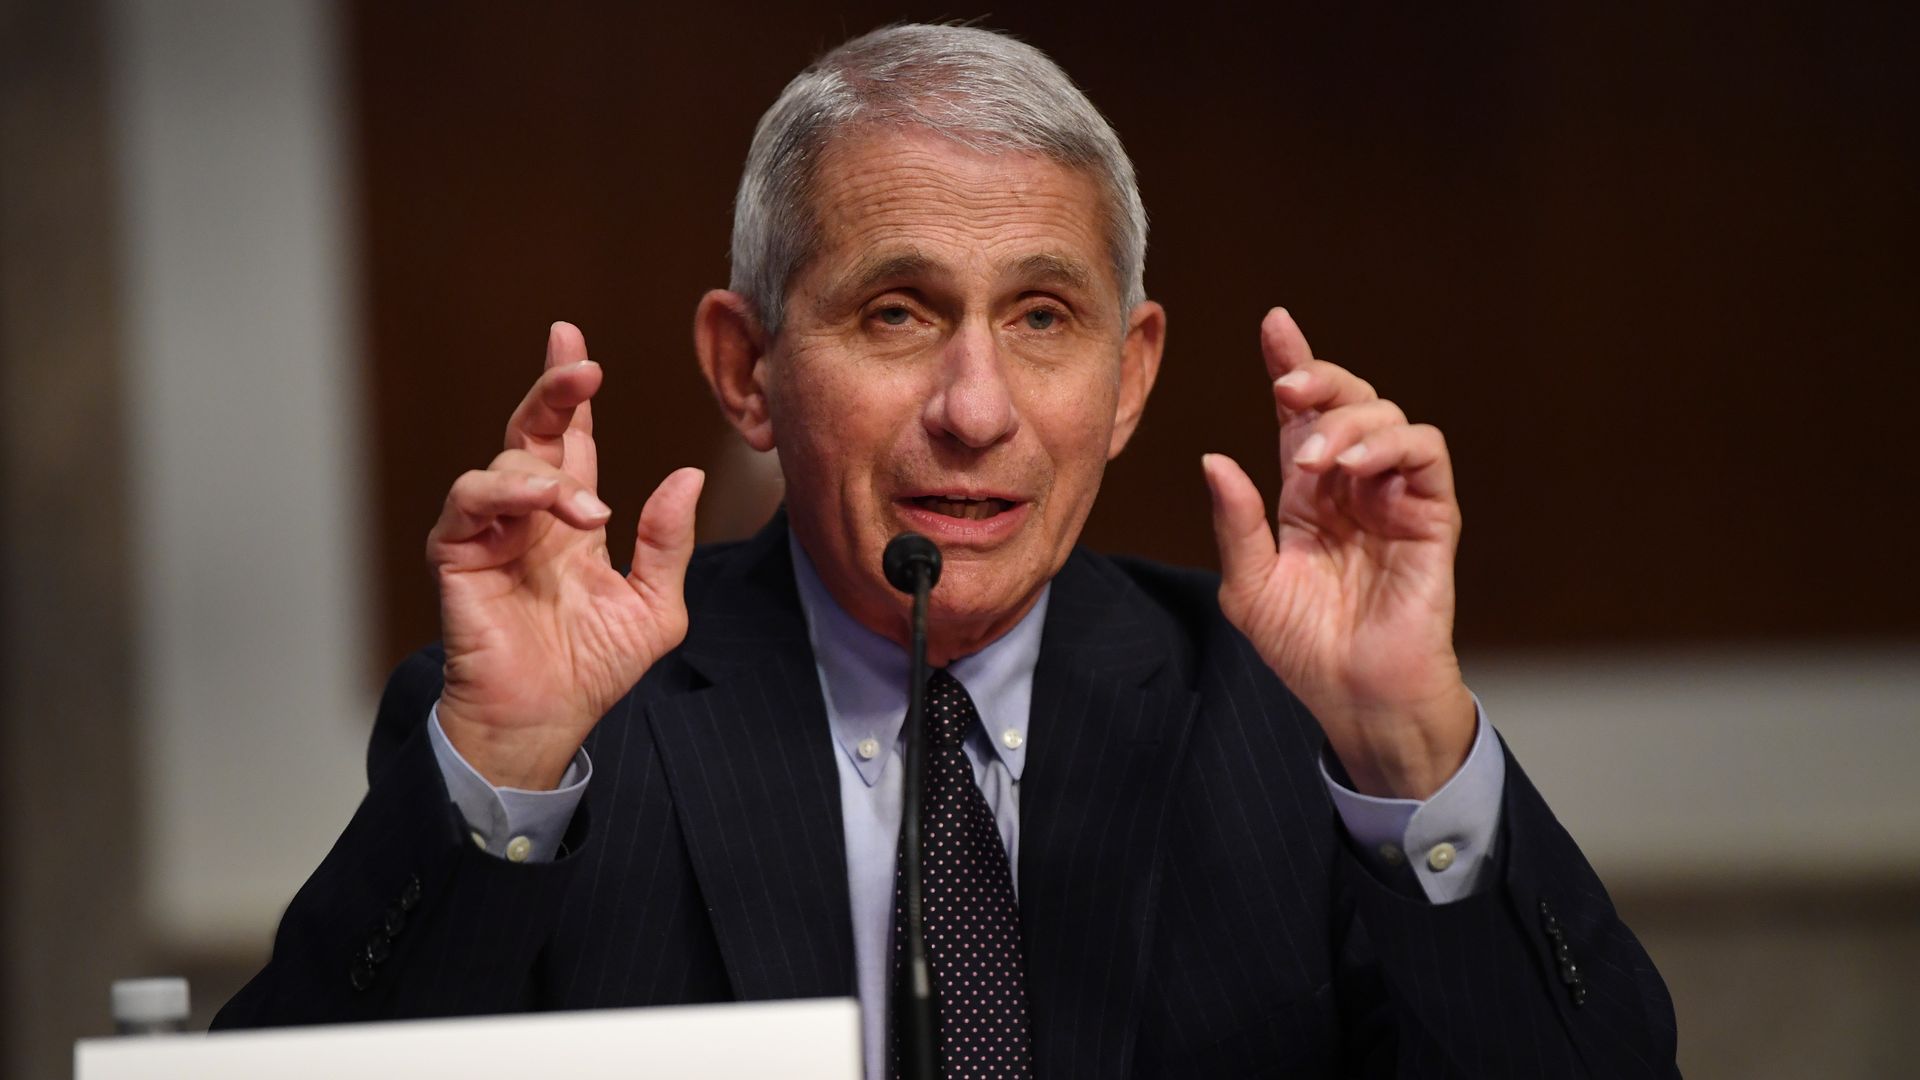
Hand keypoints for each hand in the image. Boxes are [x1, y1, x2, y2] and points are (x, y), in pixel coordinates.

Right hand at [426, 322, 704, 788]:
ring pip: (505, 464)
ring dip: (549, 474)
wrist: (547, 721)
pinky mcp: (457, 554)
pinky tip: (547, 508)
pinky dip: (508, 493)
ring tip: (590, 512)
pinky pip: (470, 501)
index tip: (579, 344)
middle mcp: (527, 516)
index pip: (572, 440)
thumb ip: (669, 542)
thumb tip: (687, 476)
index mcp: (571, 518)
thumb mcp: (655, 605)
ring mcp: (489, 531)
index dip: (573, 394)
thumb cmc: (594, 669)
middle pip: (532, 431)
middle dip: (554, 390)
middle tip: (581, 363)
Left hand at [1203, 308, 1473, 798]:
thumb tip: (1214, 457)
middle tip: (1286, 388)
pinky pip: (1425, 453)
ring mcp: (1395, 497)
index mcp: (1307, 494)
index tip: (1274, 324)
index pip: (1301, 414)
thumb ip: (1236, 523)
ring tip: (1314, 459)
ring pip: (1387, 416)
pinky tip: (1354, 467)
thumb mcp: (1249, 587)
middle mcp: (1352, 485)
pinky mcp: (1432, 516)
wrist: (1356, 699)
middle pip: (1348, 400)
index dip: (1292, 364)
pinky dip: (1390, 444)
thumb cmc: (1304, 649)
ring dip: (1347, 423)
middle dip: (1318, 378)